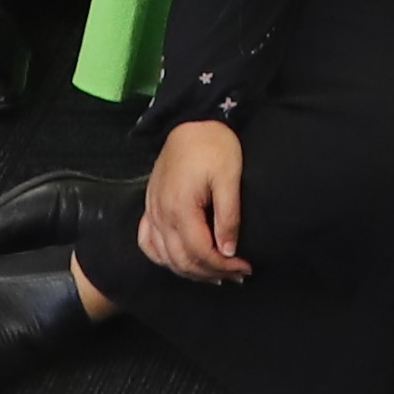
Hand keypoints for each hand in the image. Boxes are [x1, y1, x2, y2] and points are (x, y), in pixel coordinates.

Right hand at [135, 118, 247, 282]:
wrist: (192, 119)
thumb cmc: (214, 144)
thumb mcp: (229, 177)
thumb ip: (228, 216)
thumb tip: (228, 250)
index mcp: (181, 208)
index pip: (201, 253)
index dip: (224, 265)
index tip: (245, 267)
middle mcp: (162, 214)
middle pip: (182, 260)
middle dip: (211, 273)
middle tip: (237, 274)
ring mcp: (152, 210)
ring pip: (165, 257)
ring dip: (190, 270)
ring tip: (215, 273)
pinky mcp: (151, 205)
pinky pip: (148, 242)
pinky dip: (164, 258)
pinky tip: (179, 261)